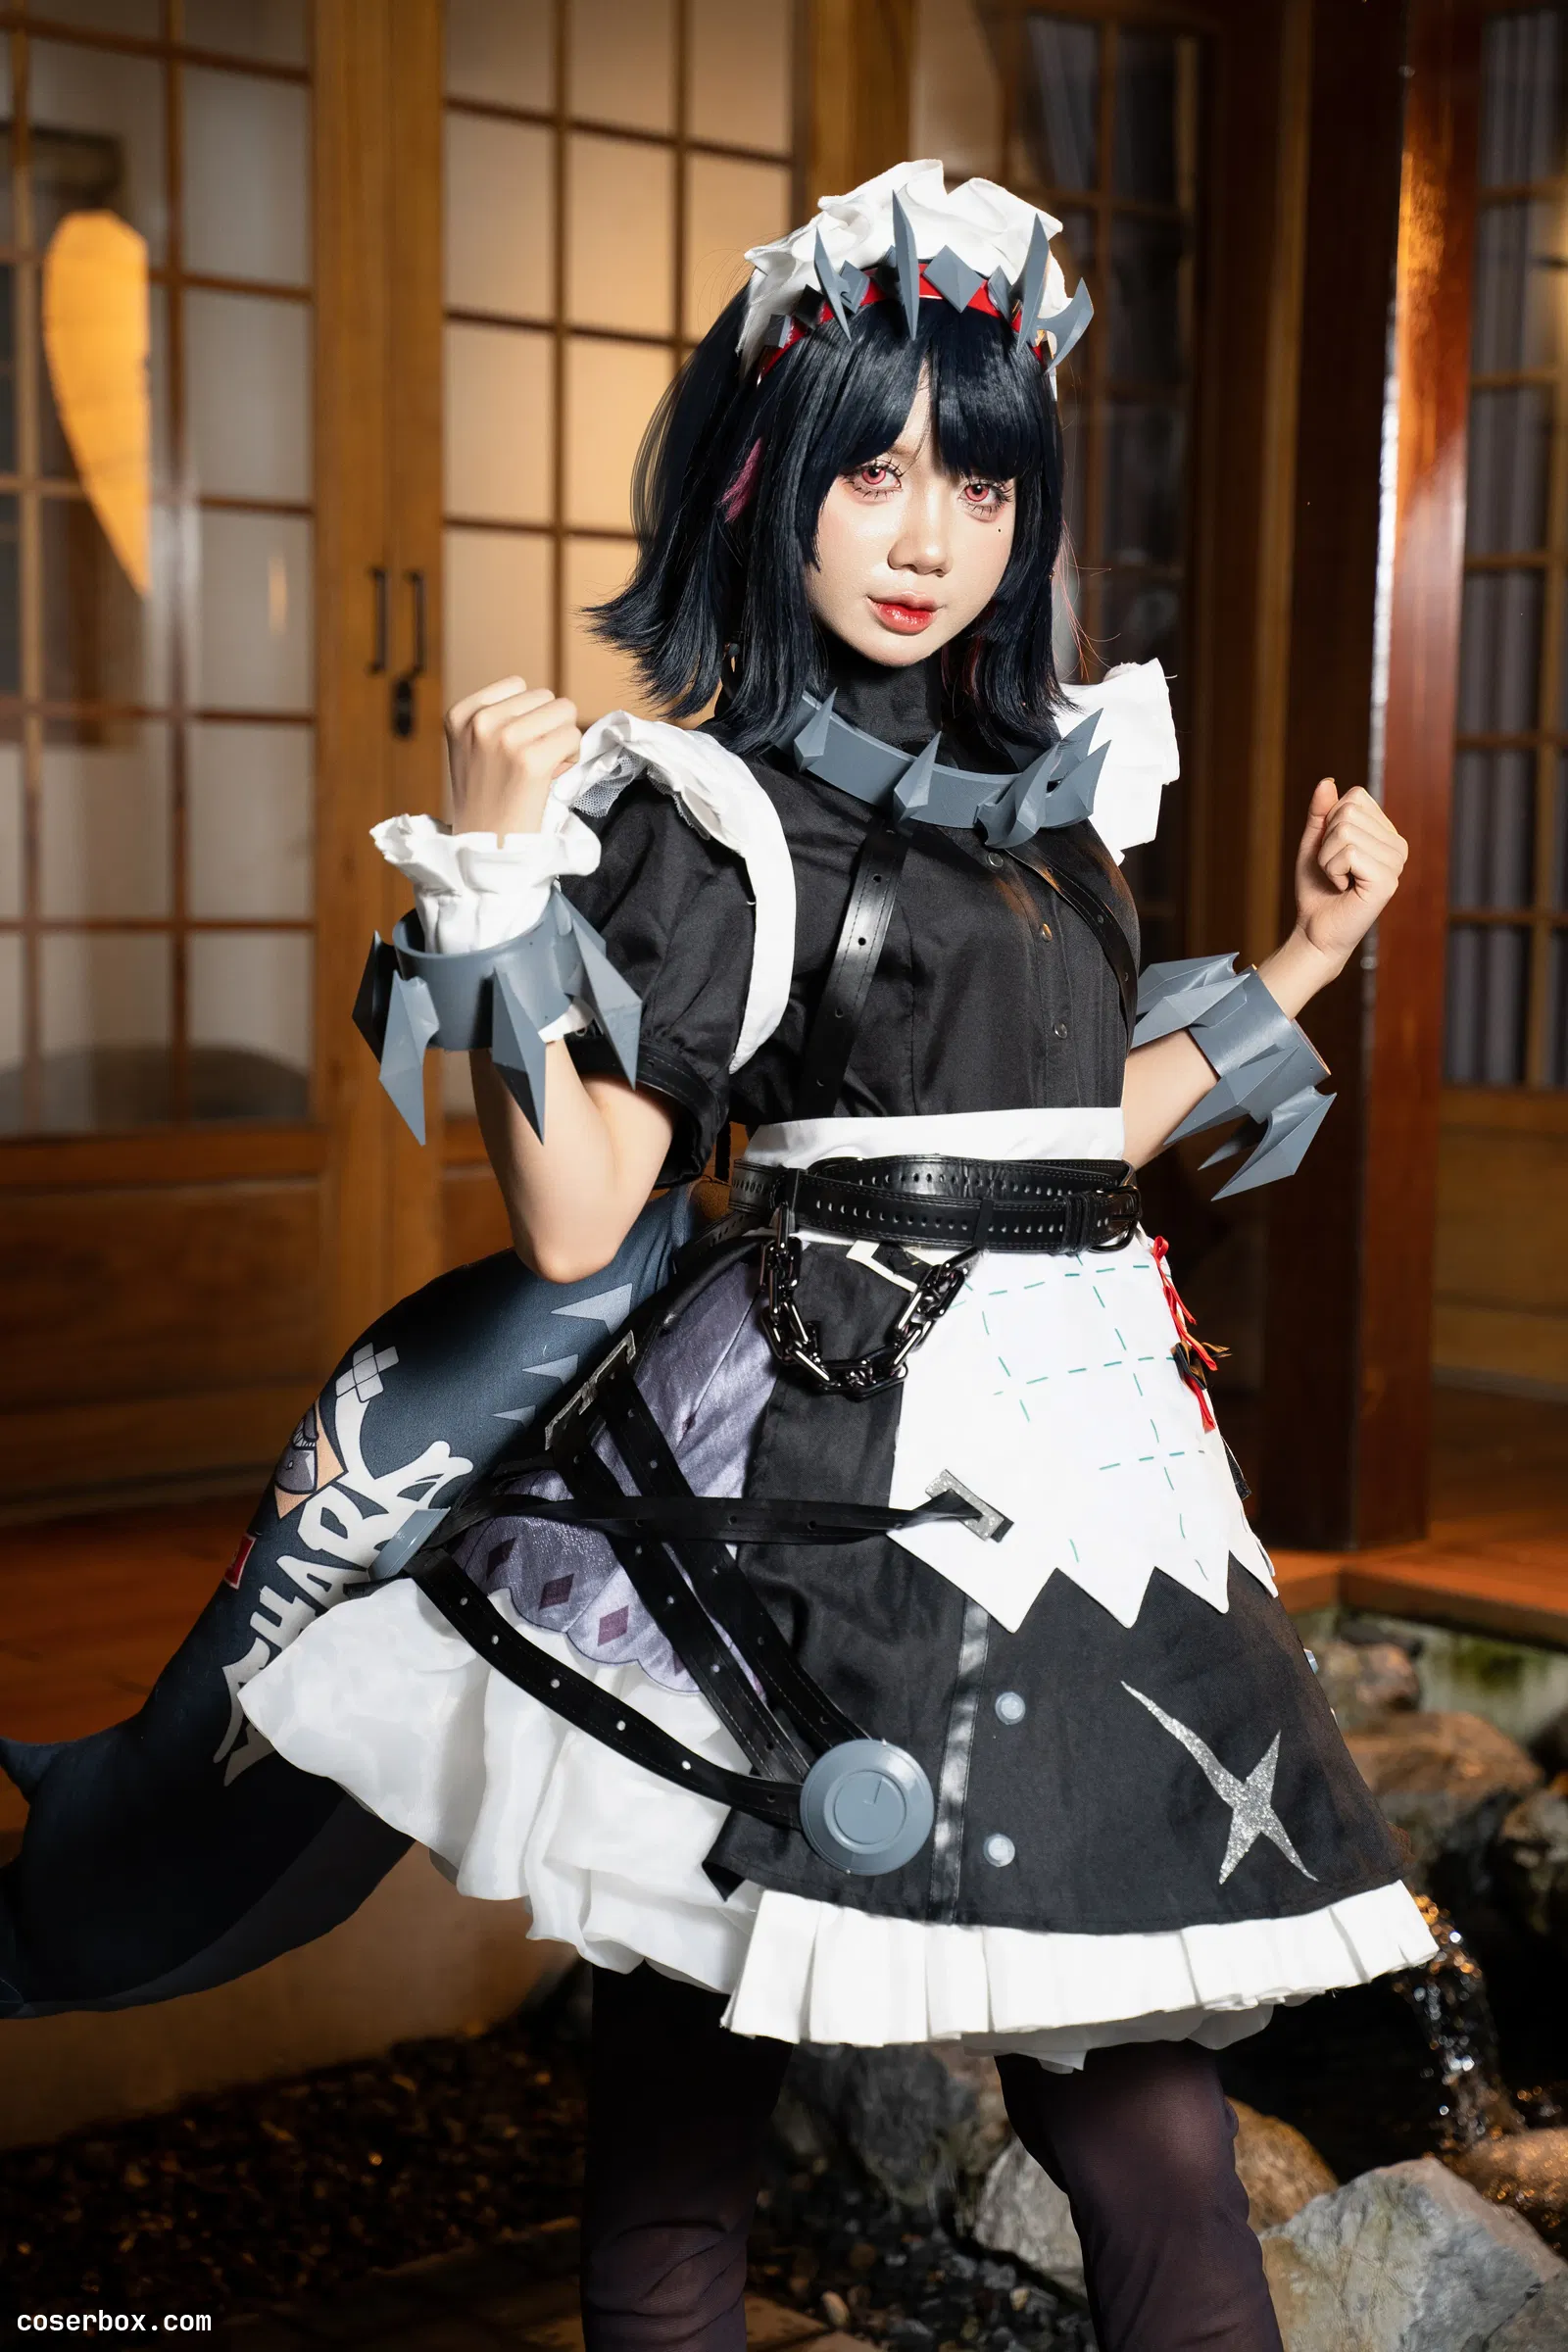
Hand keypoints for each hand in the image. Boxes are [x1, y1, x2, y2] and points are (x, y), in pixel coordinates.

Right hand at [445, 676, 580, 836]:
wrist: (486, 848)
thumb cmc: (488, 799)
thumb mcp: (473, 748)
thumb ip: (499, 718)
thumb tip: (556, 704)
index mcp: (460, 714)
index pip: (518, 685)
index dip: (527, 716)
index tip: (514, 747)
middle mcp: (480, 722)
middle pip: (545, 696)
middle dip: (547, 726)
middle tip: (532, 761)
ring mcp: (504, 739)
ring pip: (564, 712)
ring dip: (562, 739)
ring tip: (542, 768)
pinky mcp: (530, 760)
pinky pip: (573, 736)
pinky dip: (571, 756)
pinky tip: (552, 777)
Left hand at [1290, 778, 1407, 973]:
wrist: (1316, 929)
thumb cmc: (1317, 888)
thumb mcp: (1314, 842)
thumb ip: (1321, 812)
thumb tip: (1328, 781)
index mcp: (1386, 832)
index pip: (1355, 796)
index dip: (1330, 822)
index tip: (1333, 851)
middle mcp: (1398, 844)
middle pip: (1347, 811)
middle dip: (1326, 841)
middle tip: (1333, 868)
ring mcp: (1396, 862)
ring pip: (1345, 830)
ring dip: (1327, 858)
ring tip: (1338, 879)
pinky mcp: (1387, 880)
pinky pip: (1348, 852)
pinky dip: (1332, 870)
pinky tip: (1343, 887)